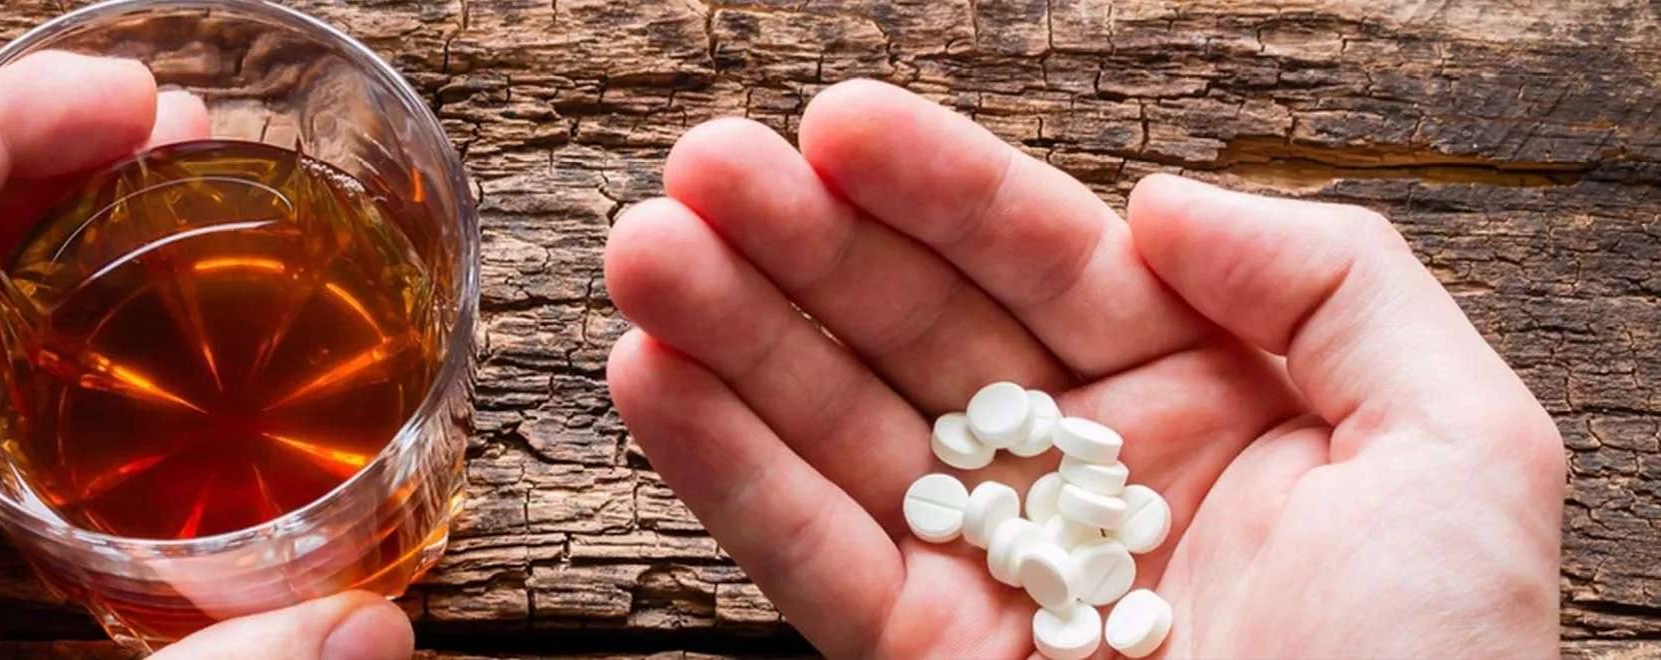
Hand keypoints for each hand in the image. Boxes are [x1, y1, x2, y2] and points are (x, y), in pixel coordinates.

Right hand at [605, 79, 1563, 657]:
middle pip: (915, 329)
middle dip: (801, 245)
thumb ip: (1331, 286)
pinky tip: (658, 384)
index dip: (935, 187)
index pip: (1043, 261)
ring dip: (733, 338)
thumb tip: (1155, 203)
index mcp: (1207, 397)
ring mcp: (998, 573)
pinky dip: (729, 474)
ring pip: (841, 431)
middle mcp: (1085, 472)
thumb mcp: (1461, 449)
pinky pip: (814, 558)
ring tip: (643, 256)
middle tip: (697, 173)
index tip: (831, 123)